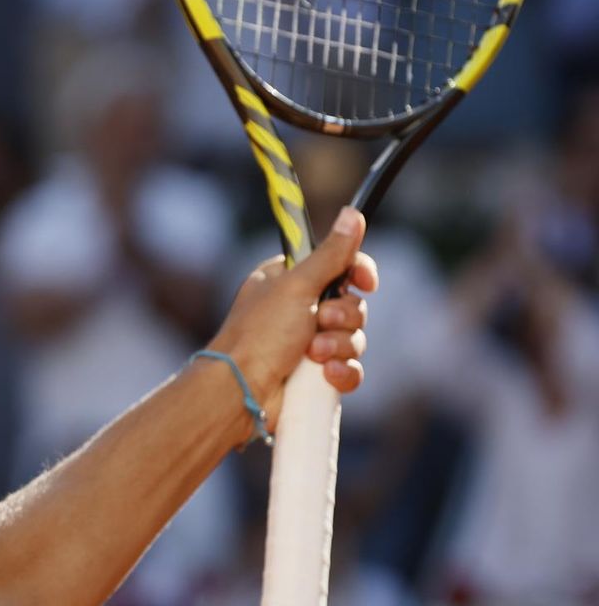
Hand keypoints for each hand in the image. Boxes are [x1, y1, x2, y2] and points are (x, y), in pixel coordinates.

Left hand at [209, 206, 378, 423]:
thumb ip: (330, 254)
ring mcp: (308, 344)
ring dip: (338, 346)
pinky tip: (327, 376)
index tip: (365, 282)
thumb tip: (351, 214)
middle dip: (342, 317)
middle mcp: (298, 310)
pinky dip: (343, 373)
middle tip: (320, 321)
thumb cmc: (259, 334)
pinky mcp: (315, 376)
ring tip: (313, 354)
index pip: (339, 266)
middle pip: (351, 304)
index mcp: (289, 282)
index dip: (357, 273)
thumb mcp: (296, 286)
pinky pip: (349, 369)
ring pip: (353, 338)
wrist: (241, 391)